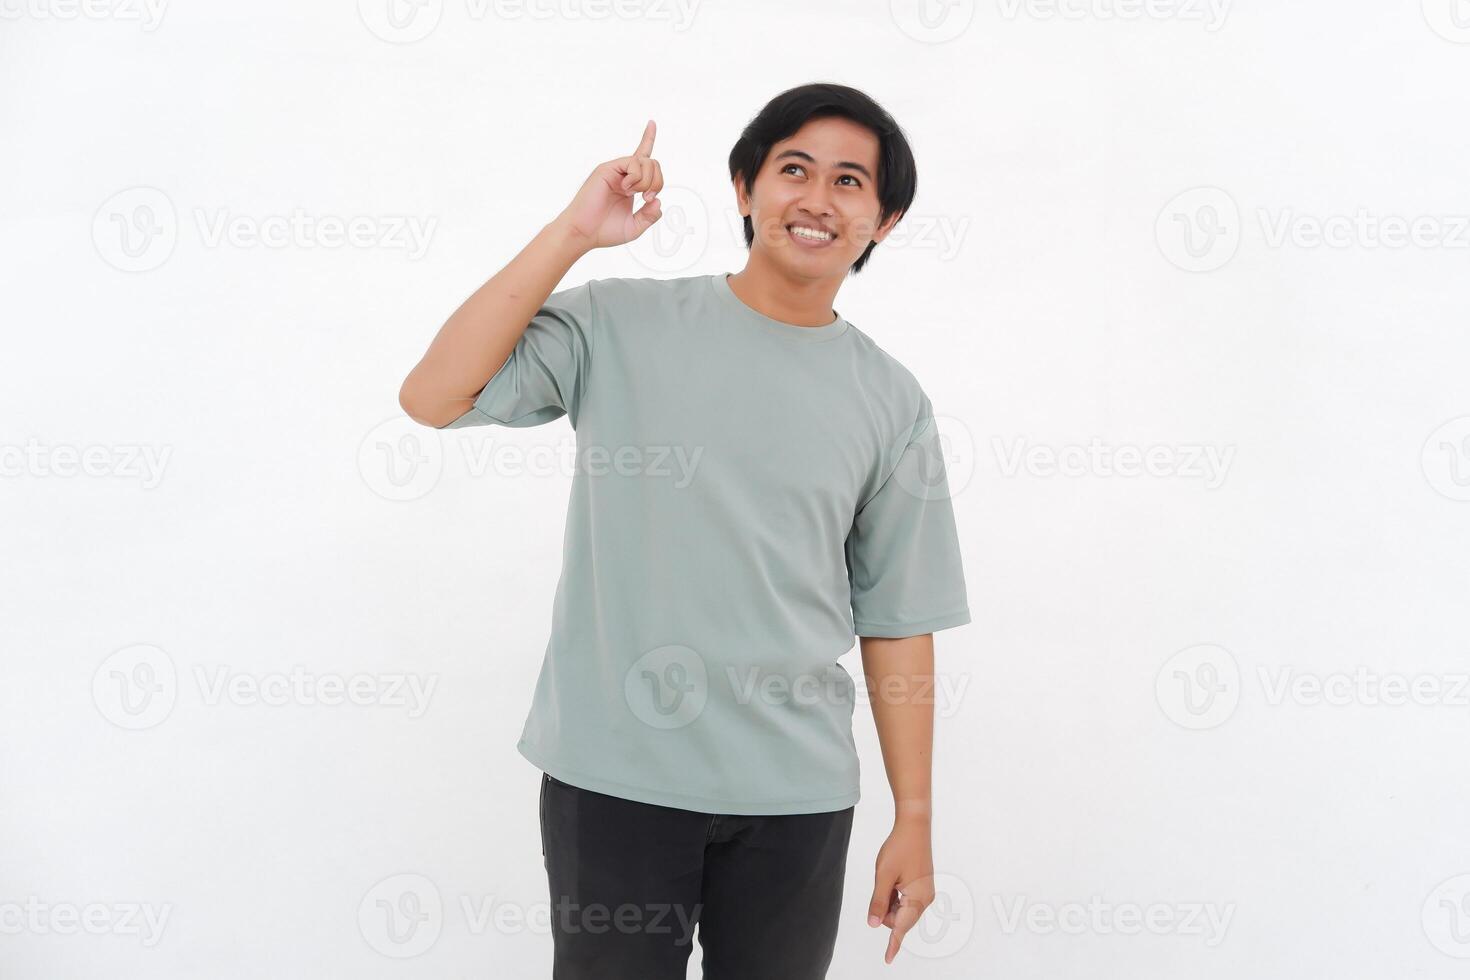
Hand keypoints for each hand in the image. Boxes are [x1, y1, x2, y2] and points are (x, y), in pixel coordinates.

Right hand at [554, 119, 663, 248]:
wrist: (583, 233)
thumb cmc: (604, 231)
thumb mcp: (635, 227)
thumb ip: (650, 216)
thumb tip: (658, 200)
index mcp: (629, 184)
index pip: (642, 158)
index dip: (648, 139)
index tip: (652, 122)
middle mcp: (622, 174)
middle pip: (652, 163)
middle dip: (657, 182)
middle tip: (647, 198)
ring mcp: (615, 170)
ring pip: (645, 162)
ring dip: (646, 181)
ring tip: (633, 194)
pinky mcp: (607, 169)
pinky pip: (633, 163)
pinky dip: (636, 177)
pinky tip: (626, 189)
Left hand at [866, 816, 935, 964]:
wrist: (914, 827)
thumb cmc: (900, 848)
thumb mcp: (883, 876)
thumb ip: (878, 902)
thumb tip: (874, 924)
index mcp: (917, 899)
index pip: (901, 927)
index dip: (892, 944)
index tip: (887, 959)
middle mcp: (925, 899)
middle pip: (899, 918)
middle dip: (886, 909)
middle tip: (883, 884)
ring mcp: (925, 893)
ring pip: (901, 909)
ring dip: (890, 900)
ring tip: (890, 878)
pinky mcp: (922, 887)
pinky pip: (905, 901)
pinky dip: (895, 895)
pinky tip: (894, 878)